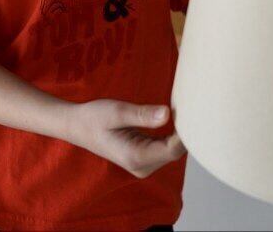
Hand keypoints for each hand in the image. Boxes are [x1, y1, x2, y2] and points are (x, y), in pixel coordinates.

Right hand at [64, 99, 186, 178]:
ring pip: (171, 150)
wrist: (78, 126)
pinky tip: (175, 118)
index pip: (172, 150)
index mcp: (136, 157)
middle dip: (185, 132)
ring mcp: (143, 164)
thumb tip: (168, 113)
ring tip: (186, 110)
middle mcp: (142, 166)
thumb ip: (142, 114)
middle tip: (192, 106)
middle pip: (175, 152)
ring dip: (179, 133)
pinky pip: (164, 148)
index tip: (194, 111)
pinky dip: (171, 134)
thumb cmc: (95, 117)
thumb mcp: (117, 111)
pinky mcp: (144, 158)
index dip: (186, 133)